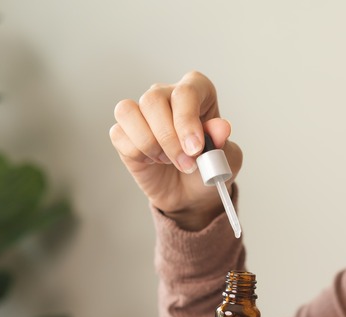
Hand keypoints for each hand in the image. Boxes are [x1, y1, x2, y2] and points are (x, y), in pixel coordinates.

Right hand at [109, 71, 242, 230]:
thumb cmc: (209, 168)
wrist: (191, 194)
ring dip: (150, 144)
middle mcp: (167, 95)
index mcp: (197, 92)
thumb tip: (221, 127)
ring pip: (129, 112)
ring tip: (167, 160)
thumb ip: (223, 142)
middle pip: (153, 100)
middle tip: (186, 164)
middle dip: (169, 138)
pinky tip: (151, 160)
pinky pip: (119, 134)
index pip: (185, 92)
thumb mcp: (226, 158)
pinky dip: (136, 153)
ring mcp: (142, 112)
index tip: (195, 149)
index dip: (187, 120)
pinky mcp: (124, 131)